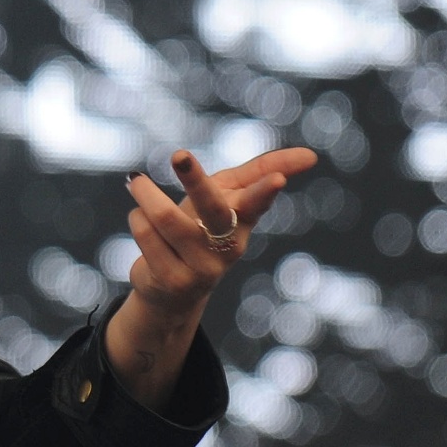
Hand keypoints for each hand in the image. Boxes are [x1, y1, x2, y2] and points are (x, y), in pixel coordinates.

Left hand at [123, 146, 318, 315]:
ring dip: (147, 195)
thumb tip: (310, 156)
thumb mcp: (229, 197)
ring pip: (168, 219)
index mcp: (243, 221)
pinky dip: (138, 219)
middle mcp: (227, 246)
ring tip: (135, 181)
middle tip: (179, 154)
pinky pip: (147, 234)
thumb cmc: (204, 228)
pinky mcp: (173, 281)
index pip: (257, 203)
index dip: (265, 192)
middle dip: (196, 181)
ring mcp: (202, 267)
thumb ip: (261, 172)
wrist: (173, 291)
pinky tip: (140, 219)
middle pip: (212, 209)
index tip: (277, 180)